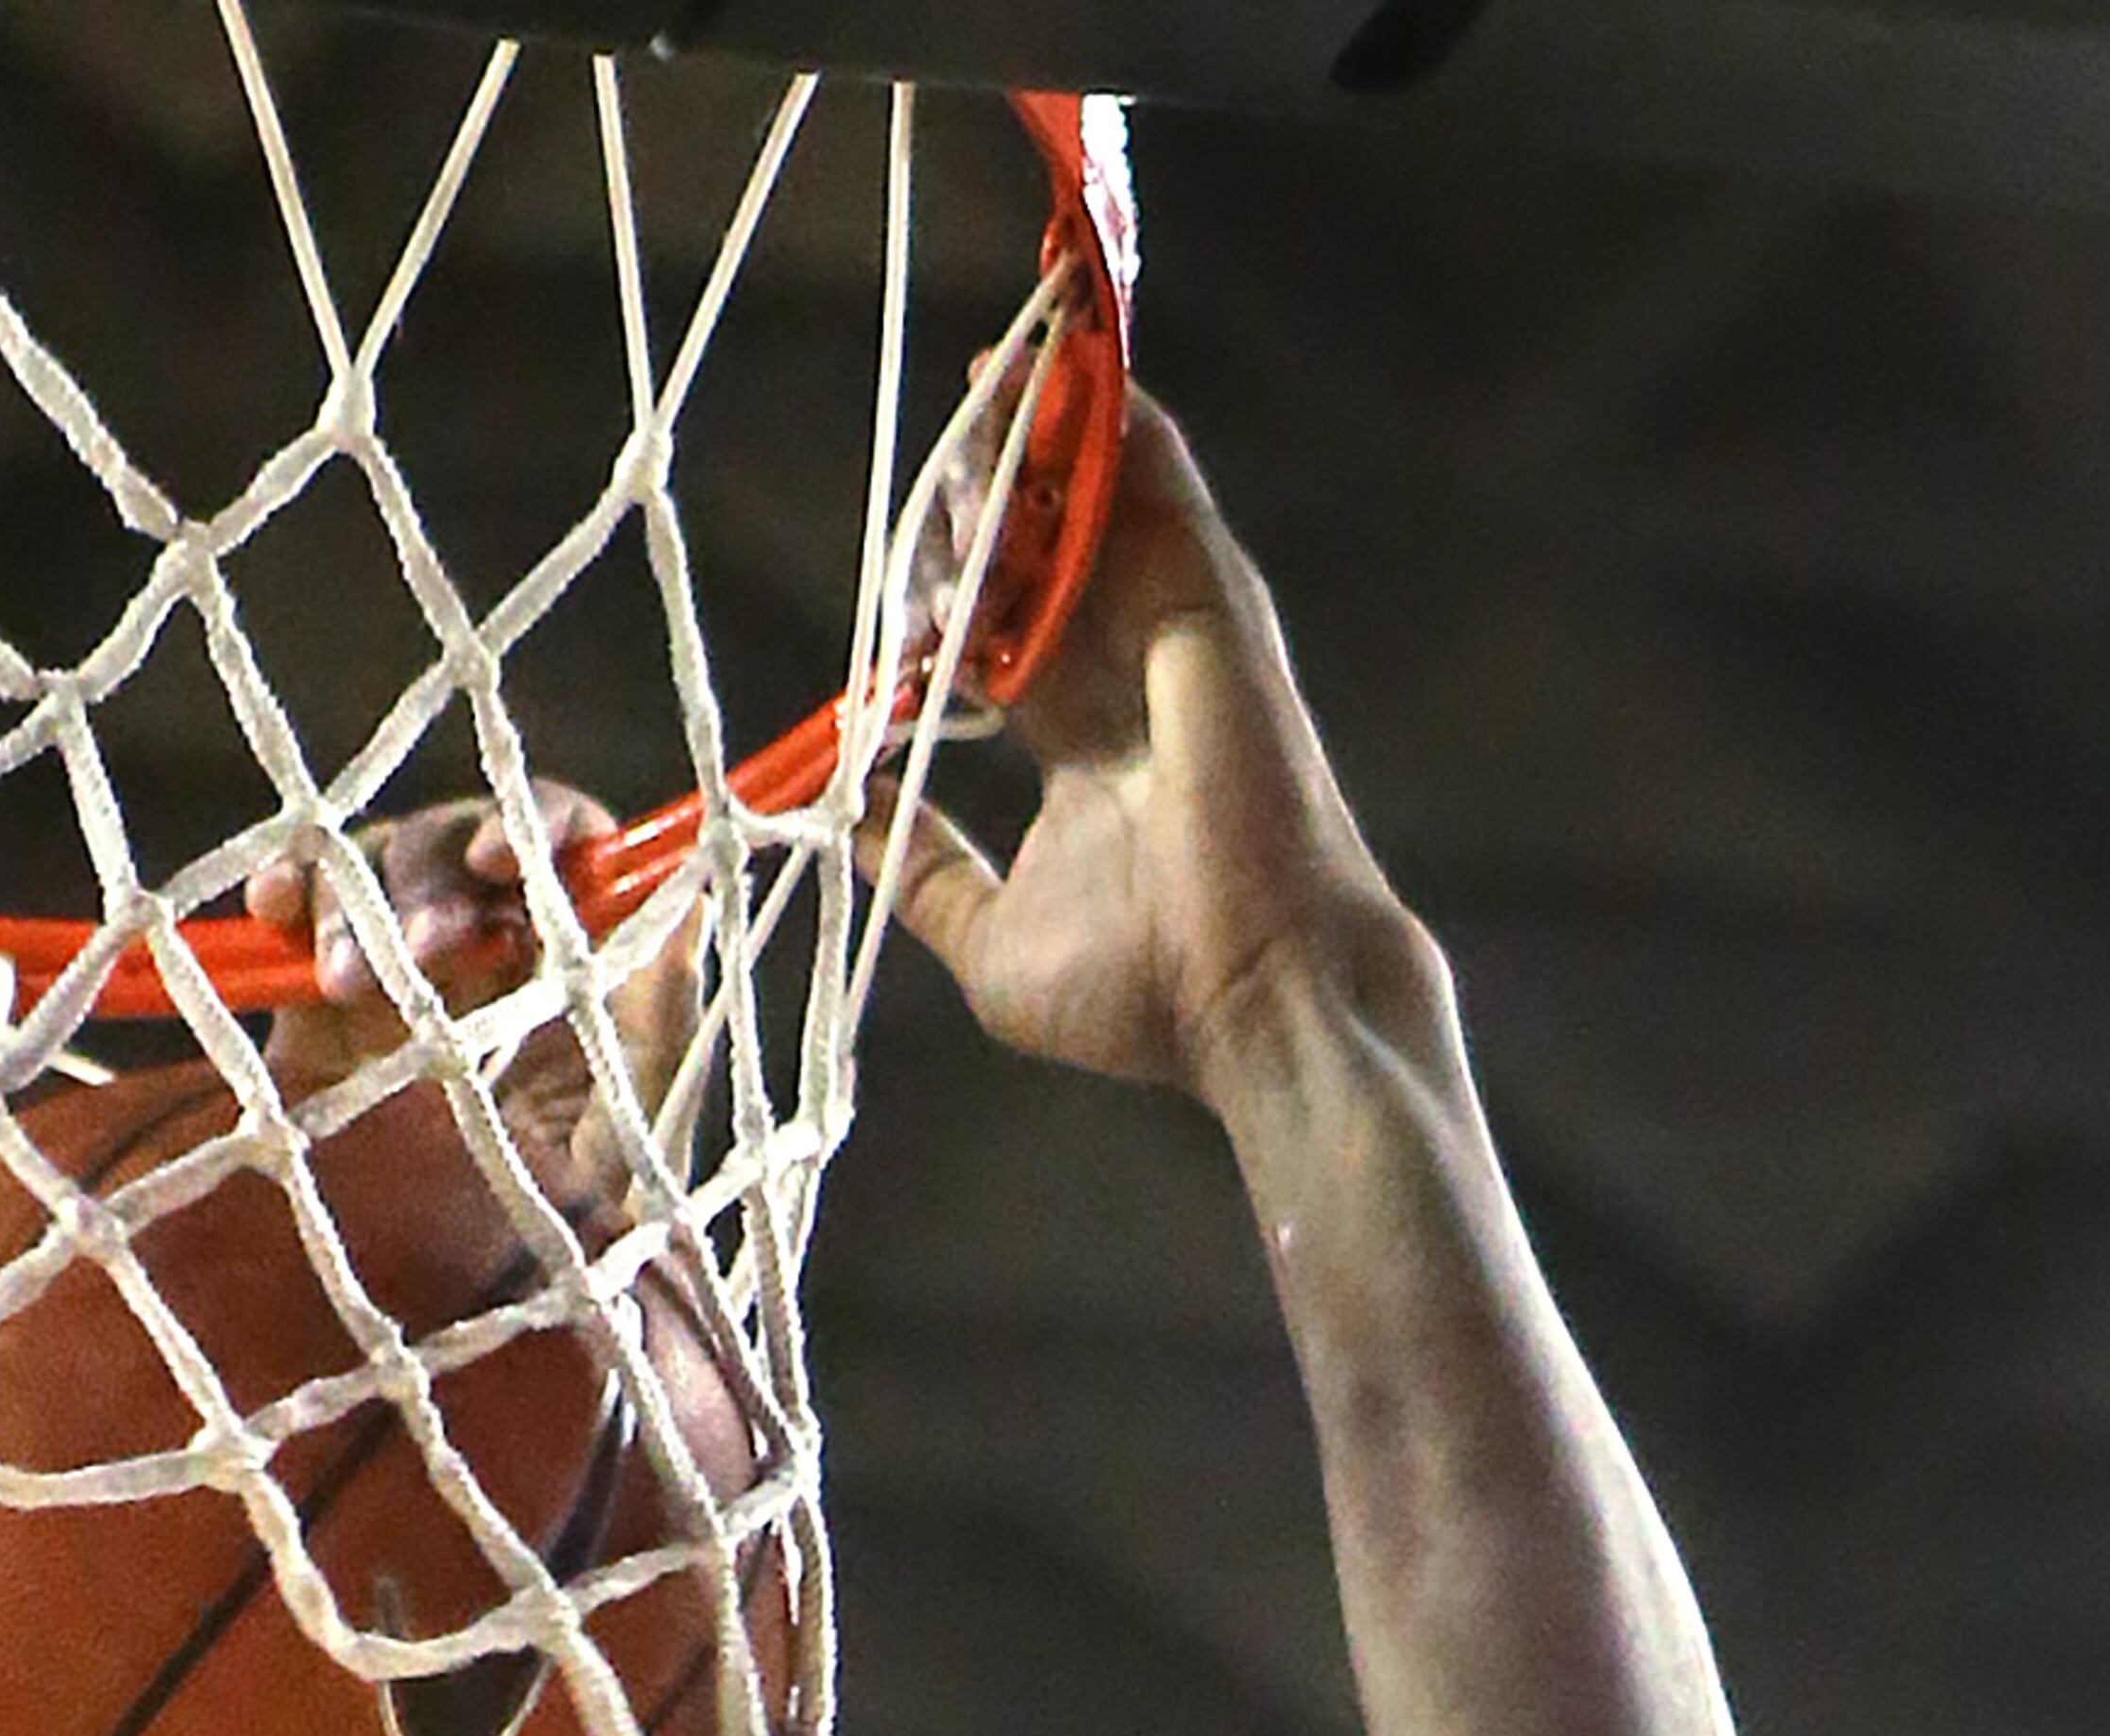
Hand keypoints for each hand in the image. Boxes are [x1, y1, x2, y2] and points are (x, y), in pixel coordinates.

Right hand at [246, 784, 703, 1220]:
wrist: (482, 1325)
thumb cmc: (580, 1232)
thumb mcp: (635, 1128)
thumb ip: (655, 1015)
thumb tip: (689, 899)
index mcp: (569, 959)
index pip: (558, 845)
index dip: (531, 827)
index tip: (499, 864)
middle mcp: (485, 949)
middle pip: (451, 850)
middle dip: (429, 884)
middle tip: (423, 952)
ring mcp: (399, 975)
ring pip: (371, 878)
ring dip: (354, 904)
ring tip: (344, 982)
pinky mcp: (320, 1016)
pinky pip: (299, 934)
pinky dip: (287, 900)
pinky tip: (272, 906)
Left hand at [872, 393, 1424, 1108]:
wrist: (1259, 997)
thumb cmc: (1146, 994)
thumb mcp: (987, 945)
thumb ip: (924, 873)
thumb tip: (850, 821)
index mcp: (1084, 748)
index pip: (1005, 636)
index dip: (950, 592)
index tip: (896, 572)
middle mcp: (1130, 677)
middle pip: (1046, 553)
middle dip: (988, 492)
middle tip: (937, 435)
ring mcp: (1175, 634)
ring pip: (1096, 506)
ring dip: (1038, 437)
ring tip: (981, 372)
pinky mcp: (1210, 604)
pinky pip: (1156, 483)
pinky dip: (1112, 422)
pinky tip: (1063, 363)